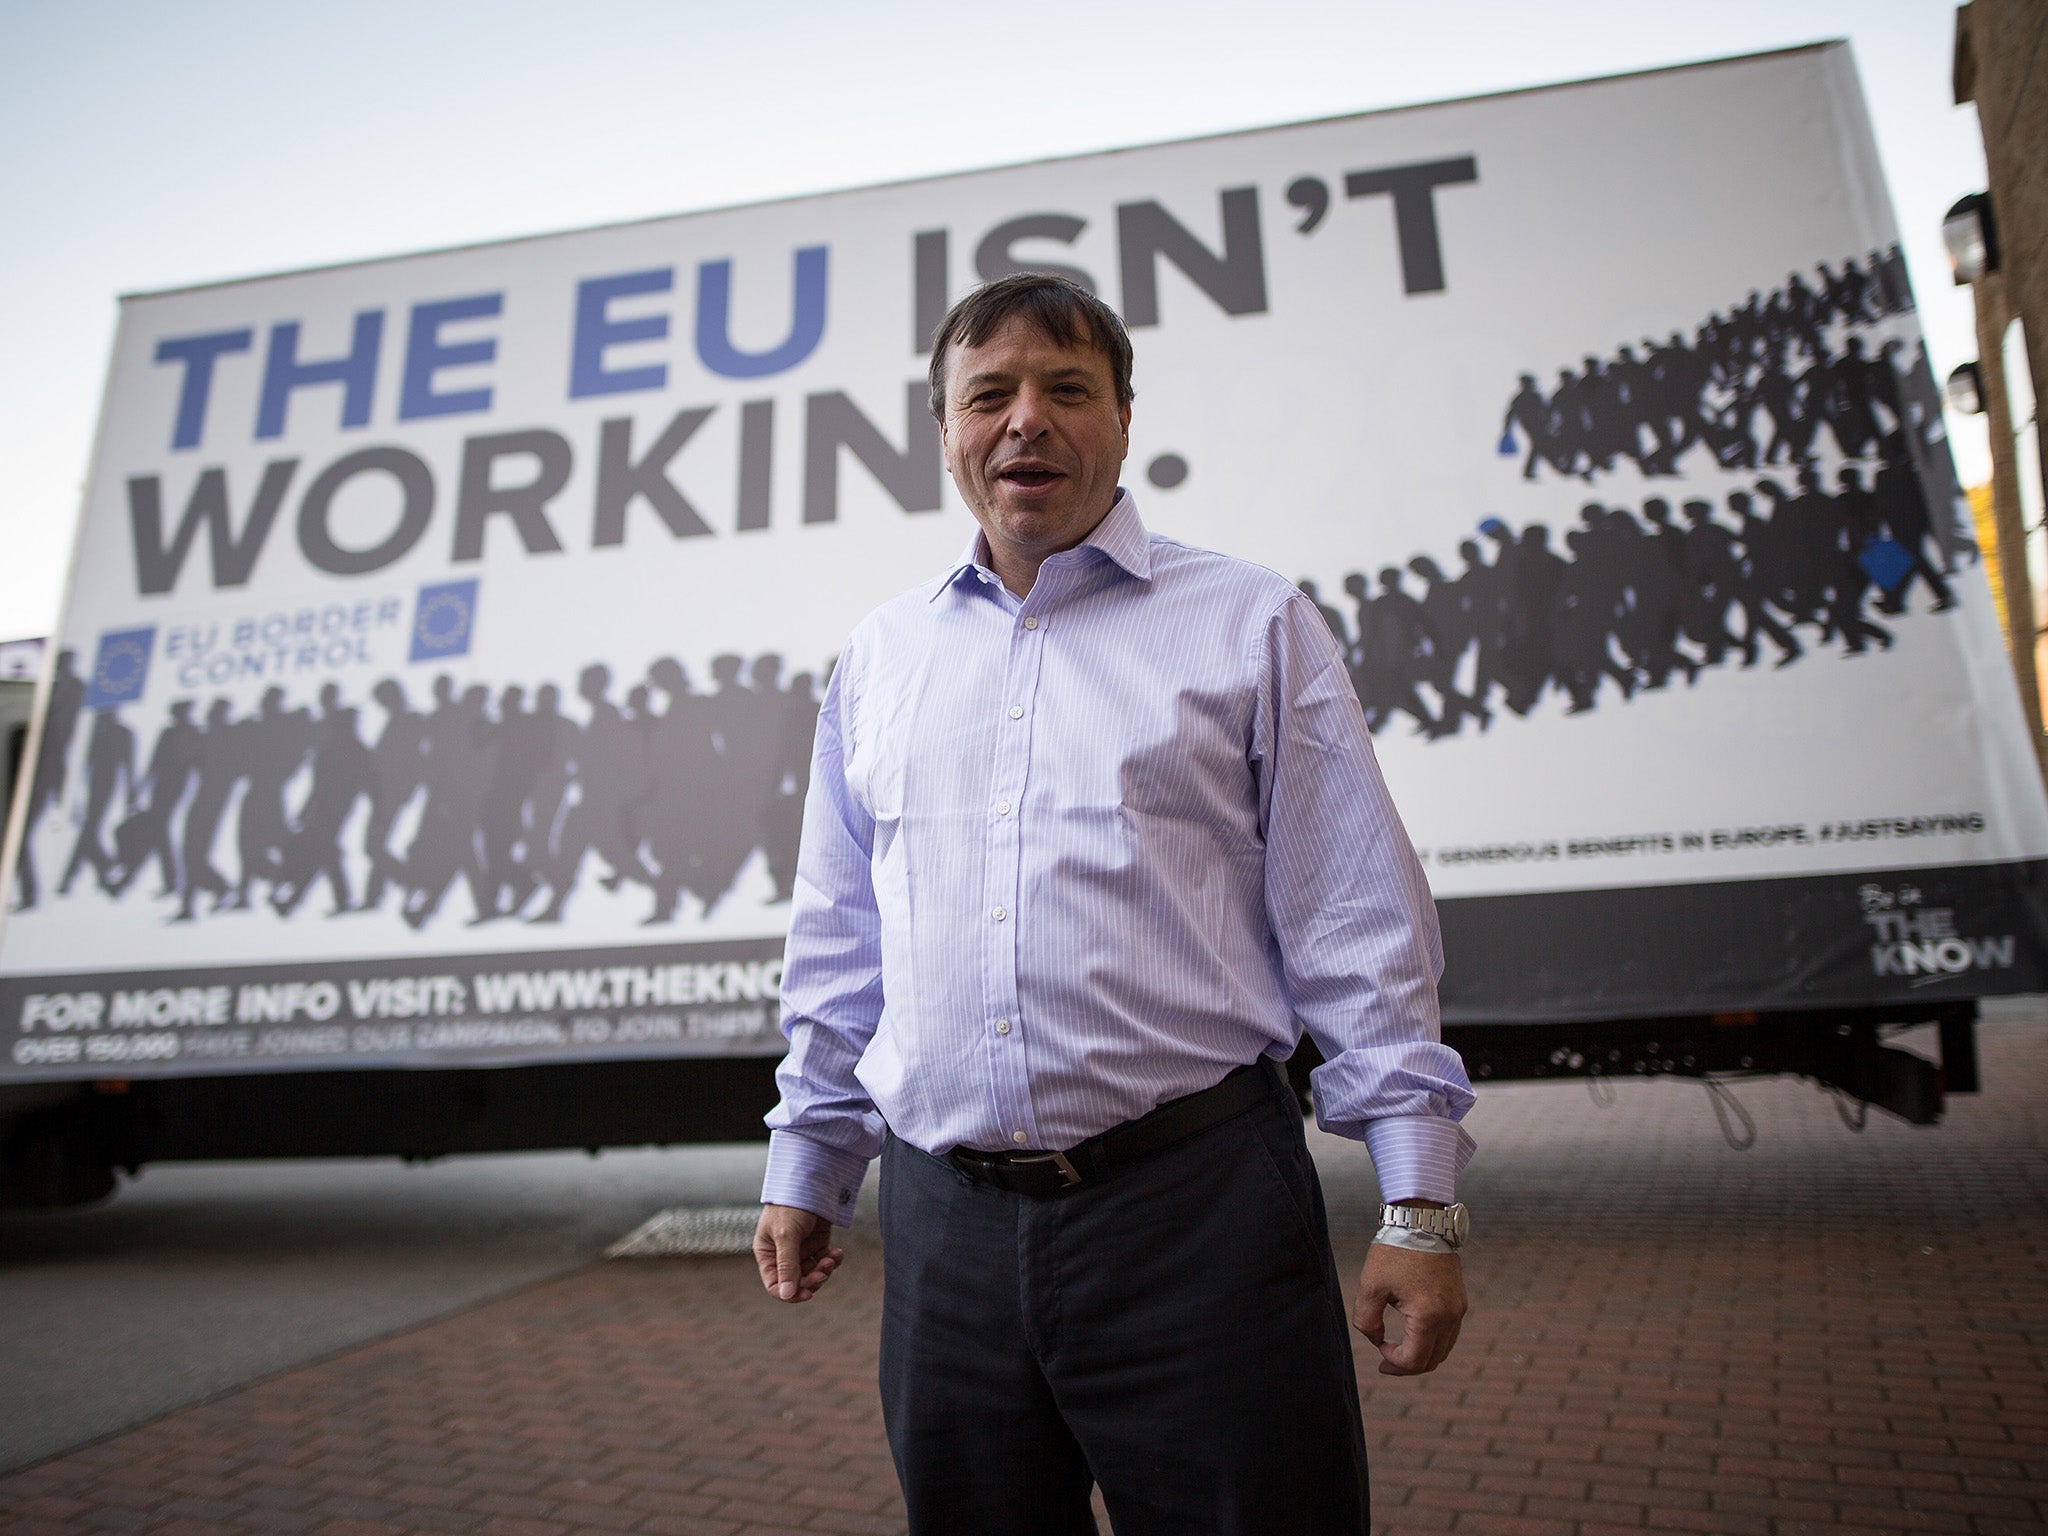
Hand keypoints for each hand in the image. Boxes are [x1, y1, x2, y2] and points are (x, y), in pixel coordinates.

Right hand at [753, 1203, 844, 1302]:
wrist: (812, 1179)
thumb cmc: (791, 1204)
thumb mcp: (786, 1235)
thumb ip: (787, 1265)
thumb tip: (787, 1295)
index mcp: (767, 1253)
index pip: (775, 1284)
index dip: (791, 1293)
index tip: (808, 1292)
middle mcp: (783, 1253)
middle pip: (797, 1282)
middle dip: (812, 1280)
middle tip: (823, 1273)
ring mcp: (801, 1248)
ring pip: (813, 1273)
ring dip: (824, 1270)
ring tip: (831, 1259)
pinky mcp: (817, 1241)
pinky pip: (824, 1260)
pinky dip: (832, 1260)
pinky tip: (837, 1253)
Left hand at [1351, 1242, 1466, 1374]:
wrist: (1421, 1220)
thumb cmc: (1394, 1251)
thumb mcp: (1370, 1286)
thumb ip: (1366, 1320)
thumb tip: (1376, 1340)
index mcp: (1428, 1316)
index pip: (1415, 1360)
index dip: (1394, 1363)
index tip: (1379, 1351)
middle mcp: (1450, 1316)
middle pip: (1432, 1360)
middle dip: (1407, 1365)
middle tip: (1385, 1363)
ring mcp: (1459, 1309)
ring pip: (1444, 1349)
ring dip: (1422, 1354)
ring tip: (1398, 1350)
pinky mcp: (1460, 1300)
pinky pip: (1450, 1333)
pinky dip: (1432, 1340)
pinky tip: (1413, 1333)